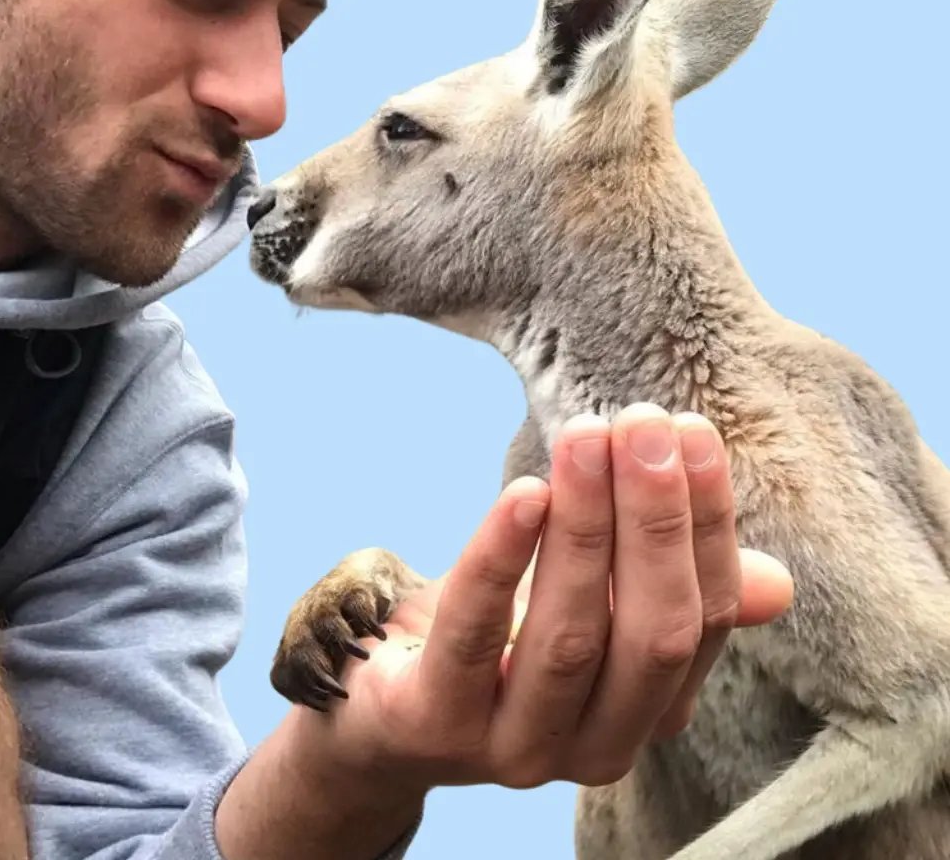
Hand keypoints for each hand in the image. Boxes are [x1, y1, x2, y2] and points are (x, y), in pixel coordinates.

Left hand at [303, 403, 792, 792]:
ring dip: (585, 525)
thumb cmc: (509, 638)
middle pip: (651, 631)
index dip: (705, 523)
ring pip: (570, 633)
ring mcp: (515, 746)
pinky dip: (501, 558)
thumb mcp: (598, 610)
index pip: (702, 616)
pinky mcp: (433, 722)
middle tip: (643, 422)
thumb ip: (671, 591)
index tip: (691, 433)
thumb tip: (776, 583)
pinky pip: (472, 633)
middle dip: (655, 518)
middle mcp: (597, 746)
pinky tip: (524, 493)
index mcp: (649, 712)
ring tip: (586, 437)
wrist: (391, 699)